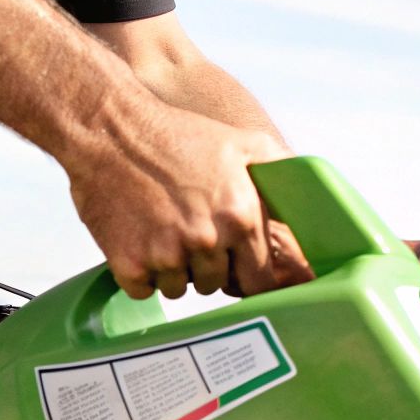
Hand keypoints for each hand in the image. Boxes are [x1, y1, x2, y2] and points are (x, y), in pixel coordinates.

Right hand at [64, 103, 310, 299]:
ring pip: (181, 288)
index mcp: (240, 217)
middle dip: (207, 266)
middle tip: (189, 231)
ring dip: (173, 269)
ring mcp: (166, 255)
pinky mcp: (129, 264)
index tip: (235, 267)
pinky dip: (140, 273)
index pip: (258, 281)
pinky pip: (144, 290)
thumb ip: (282, 174)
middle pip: (217, 285)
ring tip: (162, 229)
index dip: (246, 274)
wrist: (110, 130)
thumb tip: (308, 204)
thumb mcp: (243, 143)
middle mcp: (207, 241)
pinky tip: (138, 238)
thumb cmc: (177, 134)